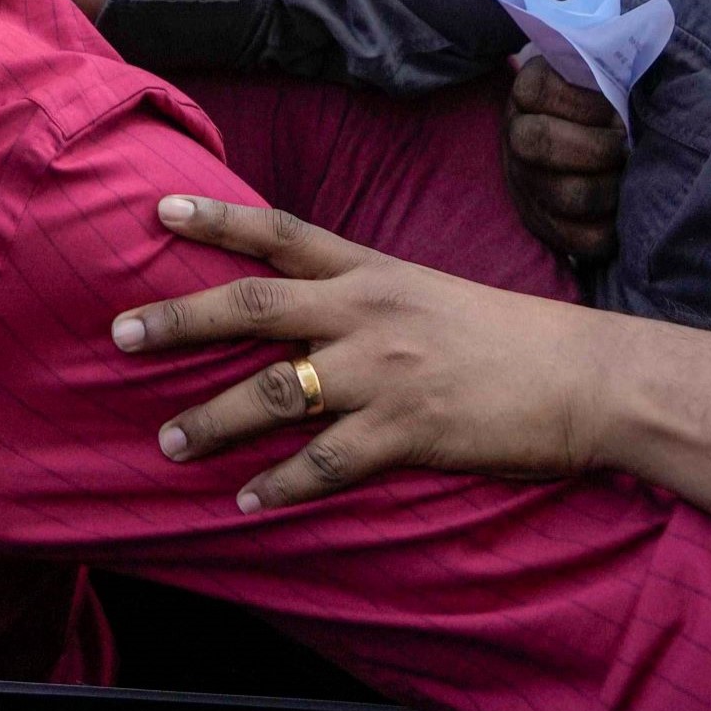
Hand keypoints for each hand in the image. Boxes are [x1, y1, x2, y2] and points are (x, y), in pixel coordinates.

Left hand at [110, 194, 613, 508]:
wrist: (591, 377)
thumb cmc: (511, 340)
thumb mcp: (430, 294)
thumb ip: (366, 298)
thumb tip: (307, 311)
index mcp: (374, 272)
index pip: (281, 232)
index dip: (216, 219)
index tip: (156, 208)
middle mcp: (369, 313)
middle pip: (255, 305)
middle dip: (180, 319)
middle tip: (119, 334)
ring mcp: (385, 372)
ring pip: (277, 392)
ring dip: (214, 420)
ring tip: (168, 442)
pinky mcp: (408, 430)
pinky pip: (326, 462)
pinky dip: (280, 485)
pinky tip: (246, 501)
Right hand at [500, 53, 623, 272]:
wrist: (606, 141)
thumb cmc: (614, 99)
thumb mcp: (608, 69)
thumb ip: (617, 55)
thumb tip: (650, 39)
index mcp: (530, 91)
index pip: (535, 90)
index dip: (578, 100)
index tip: (612, 105)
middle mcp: (516, 136)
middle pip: (537, 143)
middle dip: (594, 147)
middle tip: (625, 144)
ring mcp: (525, 183)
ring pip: (562, 195)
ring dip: (608, 189)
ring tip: (629, 177)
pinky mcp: (542, 223)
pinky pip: (575, 239)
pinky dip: (608, 230)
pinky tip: (623, 213)